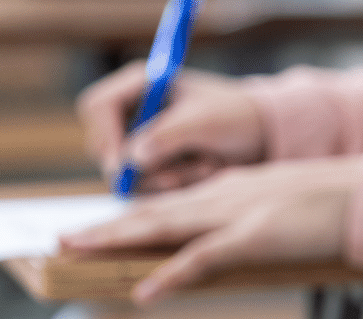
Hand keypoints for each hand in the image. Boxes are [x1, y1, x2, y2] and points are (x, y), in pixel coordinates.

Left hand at [60, 157, 359, 304]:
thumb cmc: (336, 203)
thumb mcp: (285, 205)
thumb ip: (255, 216)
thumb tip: (235, 238)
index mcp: (232, 189)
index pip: (170, 203)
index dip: (131, 217)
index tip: (101, 229)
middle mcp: (223, 196)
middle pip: (152, 212)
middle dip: (105, 227)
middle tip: (63, 239)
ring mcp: (236, 214)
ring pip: (162, 226)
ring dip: (116, 240)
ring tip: (76, 250)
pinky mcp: (253, 237)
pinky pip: (202, 259)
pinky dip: (169, 275)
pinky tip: (143, 290)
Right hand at [77, 62, 265, 191]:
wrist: (264, 137)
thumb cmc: (237, 116)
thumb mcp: (205, 121)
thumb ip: (168, 135)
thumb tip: (131, 158)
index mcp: (141, 85)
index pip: (98, 106)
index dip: (105, 135)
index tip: (122, 162)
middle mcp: (134, 113)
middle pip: (102, 147)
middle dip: (141, 168)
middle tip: (176, 176)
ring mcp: (141, 142)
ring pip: (125, 175)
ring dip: (167, 178)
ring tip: (207, 166)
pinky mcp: (153, 168)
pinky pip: (145, 190)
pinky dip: (175, 187)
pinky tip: (204, 173)